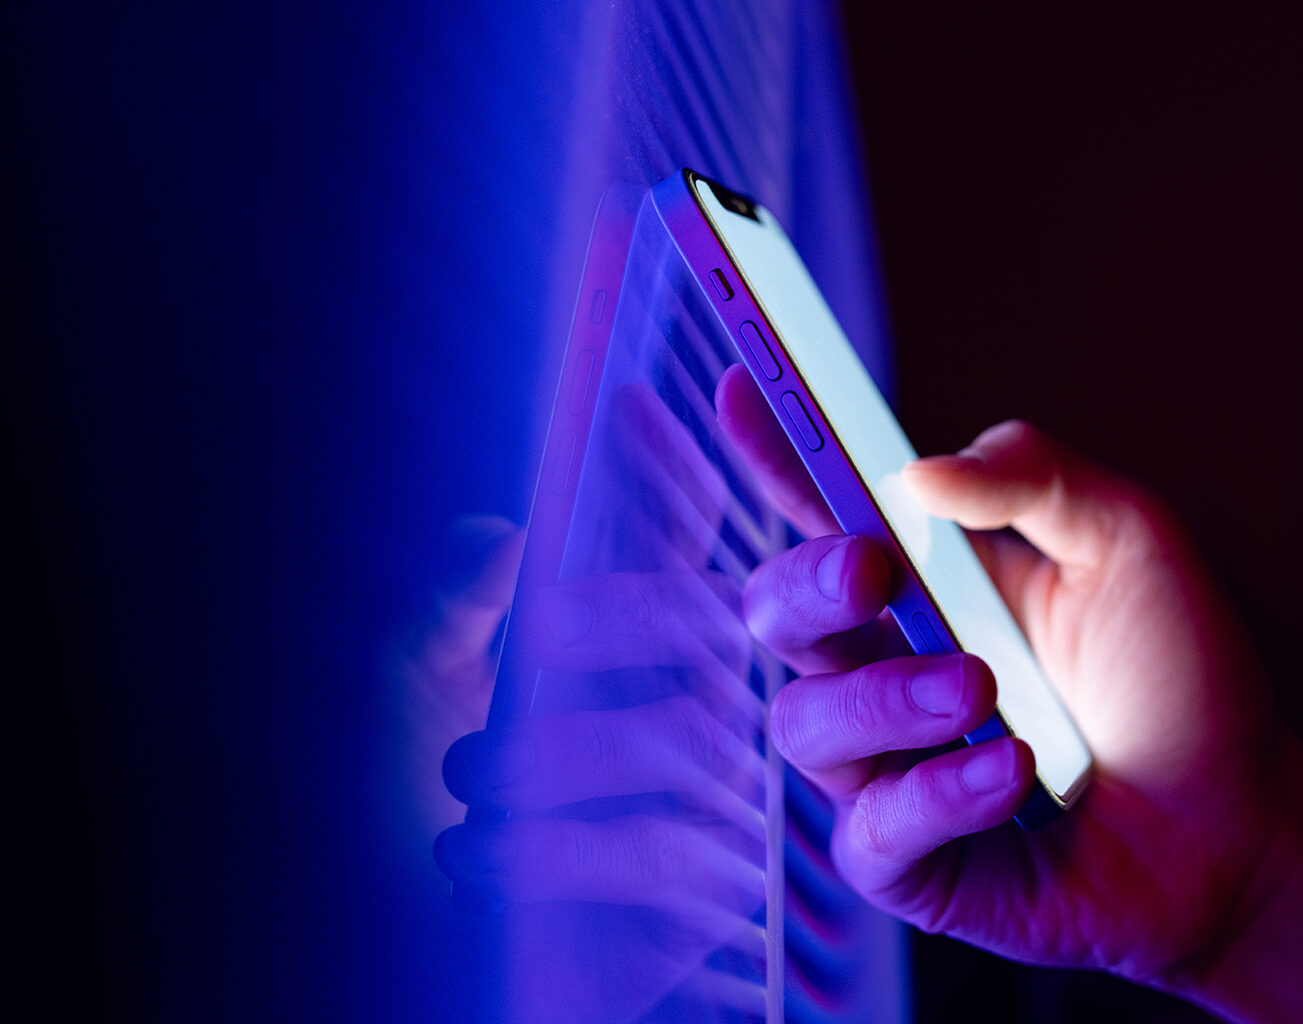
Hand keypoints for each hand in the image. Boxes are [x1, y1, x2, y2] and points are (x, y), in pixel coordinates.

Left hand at [418, 381, 774, 1021]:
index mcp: (624, 642)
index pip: (667, 540)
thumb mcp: (404, 694)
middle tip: (530, 640)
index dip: (662, 474)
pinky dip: (552, 852)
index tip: (627, 406)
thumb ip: (440, 611)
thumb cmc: (417, 806)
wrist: (416, 950)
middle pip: (697, 624)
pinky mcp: (706, 893)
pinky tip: (472, 857)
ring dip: (555, 757)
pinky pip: (658, 853)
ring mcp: (706, 796)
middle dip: (620, 613)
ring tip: (466, 784)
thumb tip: (496, 533)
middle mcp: (683, 703)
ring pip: (674, 741)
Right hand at [716, 364, 1286, 985]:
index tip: (742, 384)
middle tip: (873, 570)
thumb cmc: (1180, 679)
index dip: (773, 450)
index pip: (825, 505)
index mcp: (929, 578)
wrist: (1240, 824)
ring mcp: (889, 765)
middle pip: (778, 610)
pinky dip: (941, 791)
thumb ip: (1037, 477)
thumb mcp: (1132, 541)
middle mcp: (888, 664)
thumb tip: (923, 471)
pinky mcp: (909, 860)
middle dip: (807, 582)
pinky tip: (1016, 774)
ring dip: (890, 696)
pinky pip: (873, 827)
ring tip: (985, 690)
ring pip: (807, 721)